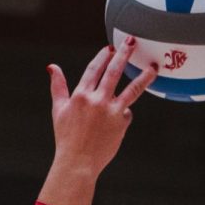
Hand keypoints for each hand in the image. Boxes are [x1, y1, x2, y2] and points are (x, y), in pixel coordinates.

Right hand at [47, 39, 157, 176]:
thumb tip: (52, 66)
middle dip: (123, 54)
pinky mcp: (121, 122)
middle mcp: (96, 100)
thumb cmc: (66, 137)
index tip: (110, 48)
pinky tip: (115, 124)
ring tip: (153, 66)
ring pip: (131, 87)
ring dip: (143, 75)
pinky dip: (123, 114)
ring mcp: (111, 110)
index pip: (94, 69)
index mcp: (80, 95)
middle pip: (114, 71)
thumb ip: (58, 86)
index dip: (103, 57)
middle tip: (132, 42)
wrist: (78, 162)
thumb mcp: (58, 110)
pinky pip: (127, 112)